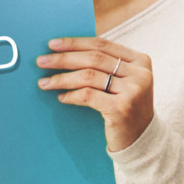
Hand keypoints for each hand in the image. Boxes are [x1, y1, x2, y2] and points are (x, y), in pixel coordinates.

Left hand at [37, 37, 154, 152]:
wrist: (142, 140)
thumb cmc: (126, 107)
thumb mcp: (124, 82)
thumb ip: (107, 66)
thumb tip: (68, 52)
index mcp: (140, 60)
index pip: (102, 45)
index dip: (75, 43)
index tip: (53, 44)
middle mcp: (140, 73)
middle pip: (93, 58)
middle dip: (63, 59)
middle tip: (42, 61)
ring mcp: (132, 91)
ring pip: (88, 76)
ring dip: (62, 78)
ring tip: (45, 82)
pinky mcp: (121, 108)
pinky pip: (87, 95)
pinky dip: (71, 96)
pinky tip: (62, 97)